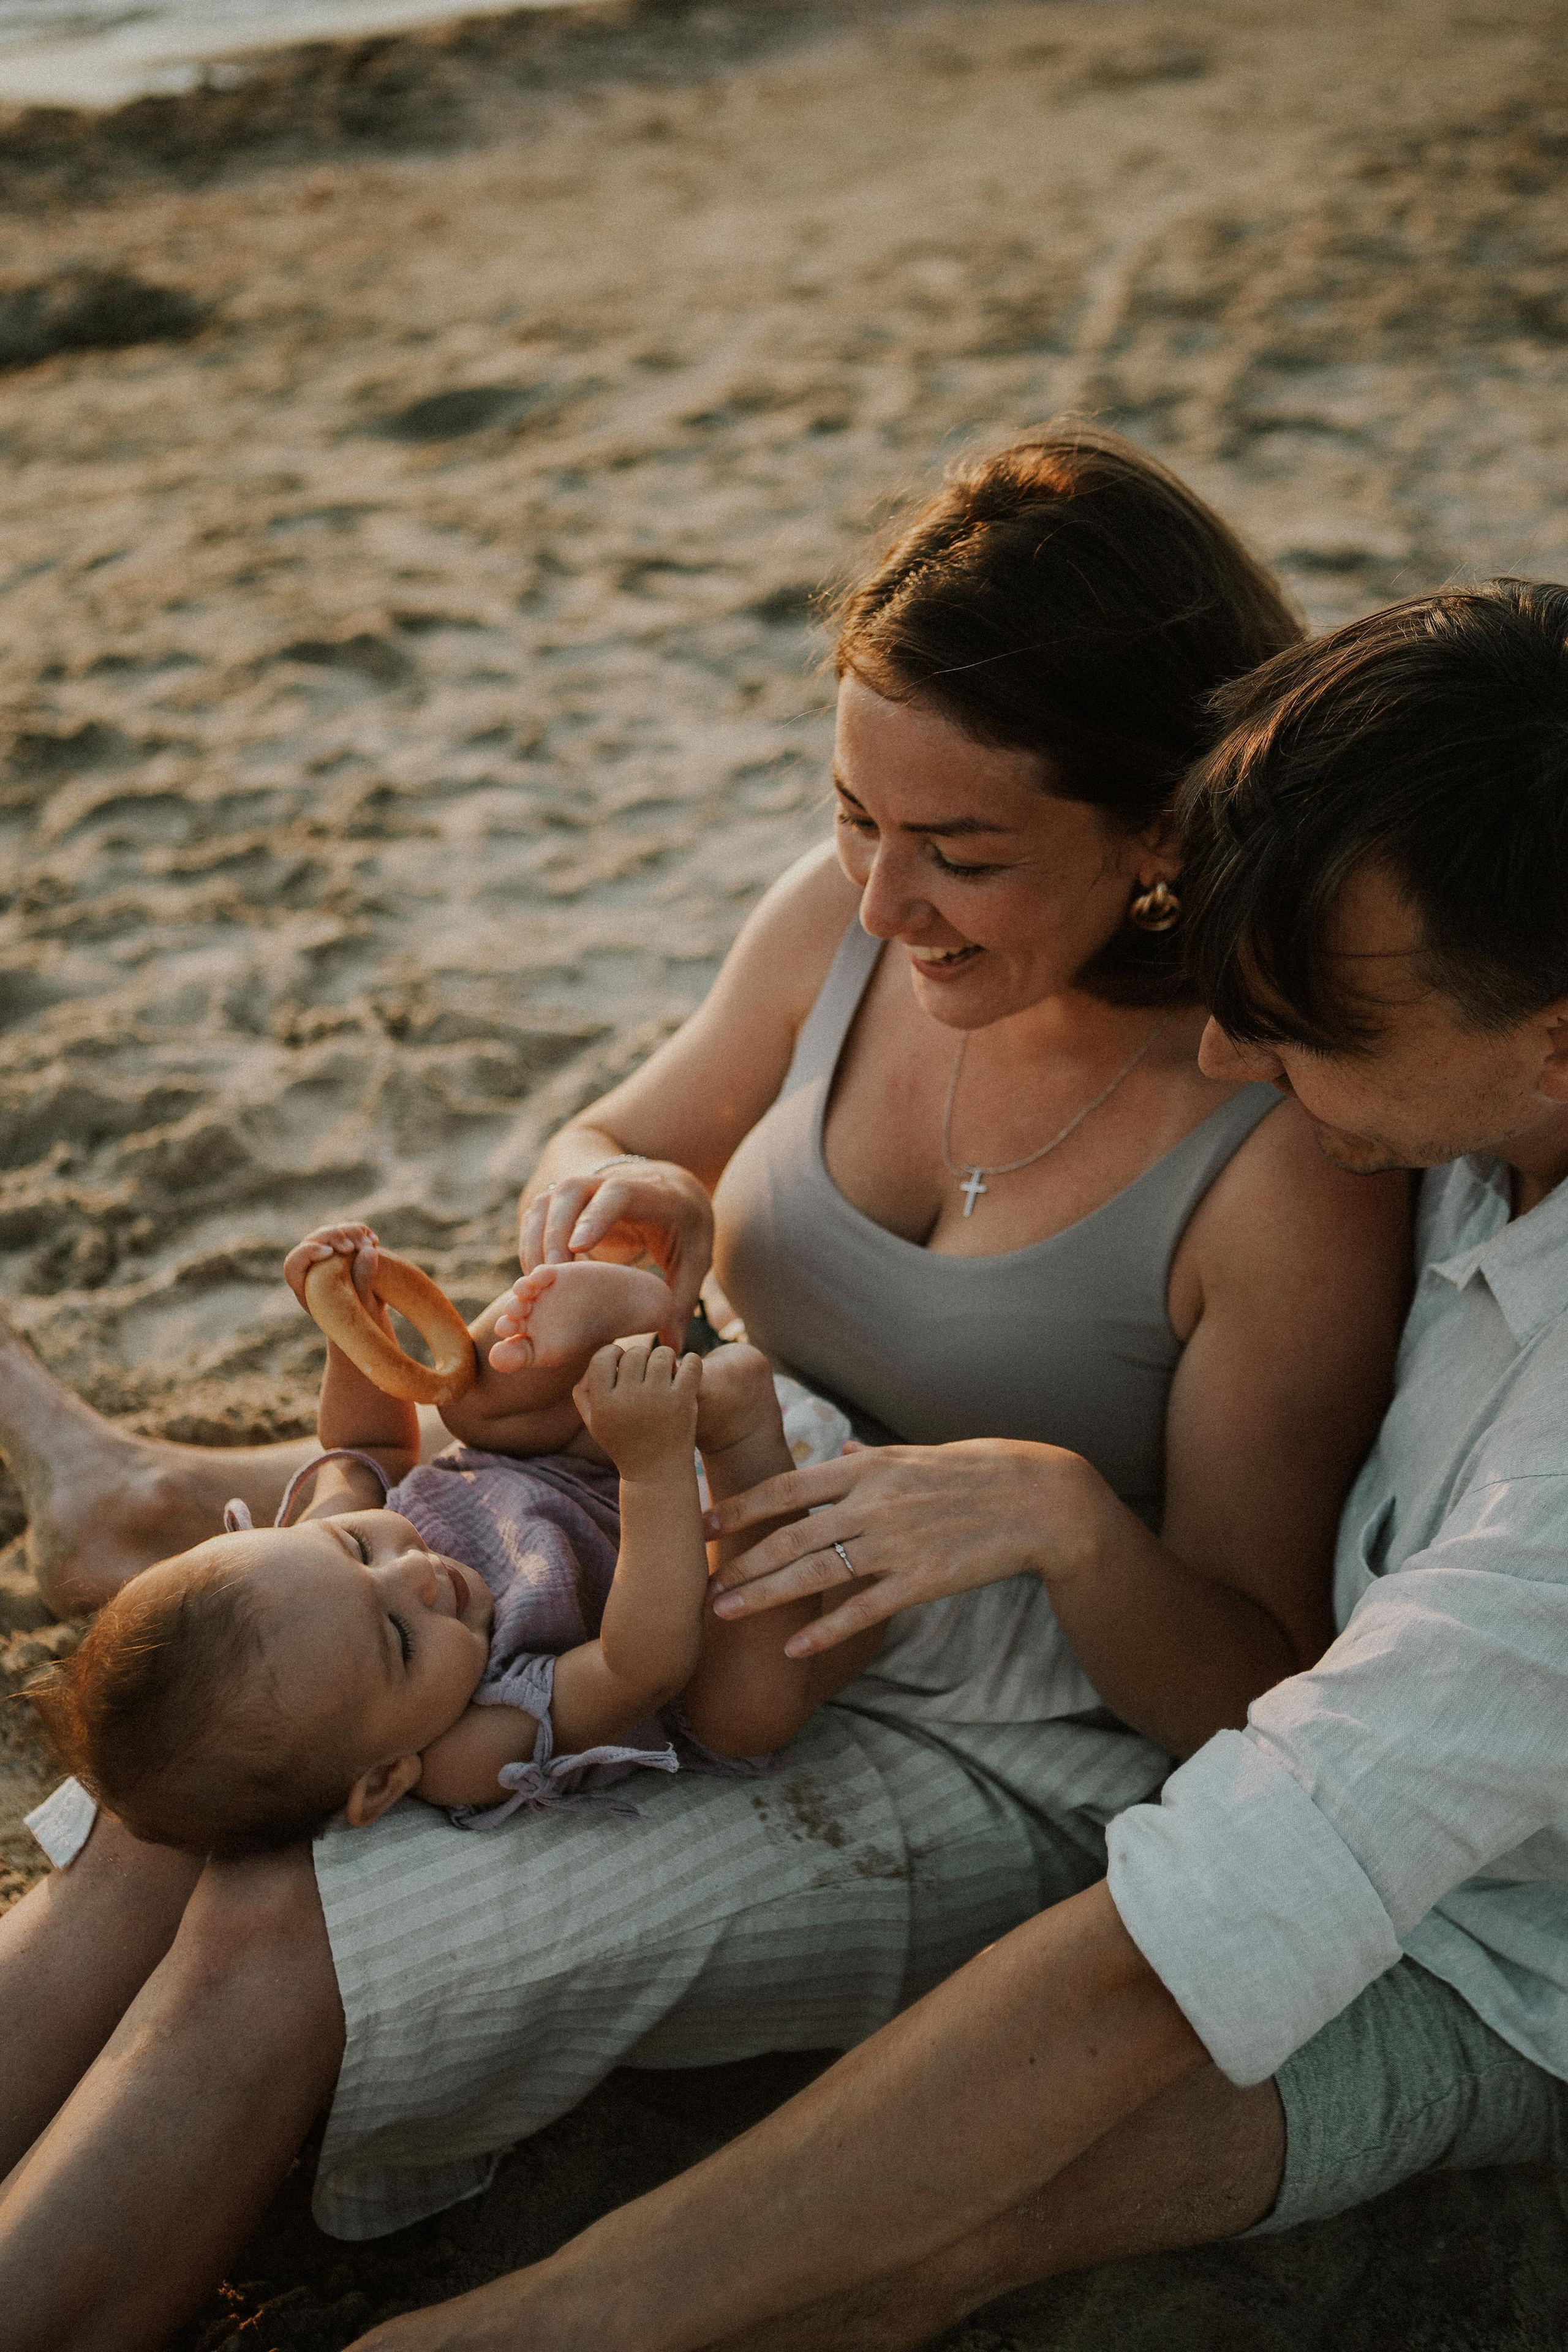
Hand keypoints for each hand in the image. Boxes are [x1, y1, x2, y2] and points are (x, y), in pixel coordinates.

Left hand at [284, 1223, 384, 1318]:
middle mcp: (312, 1267)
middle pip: (313, 1241)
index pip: (294, 1265)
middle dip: (333, 1238)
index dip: (306, 1253)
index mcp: (306, 1286)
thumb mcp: (362, 1305)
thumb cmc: (361, 1316)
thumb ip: (362, 1281)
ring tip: (370, 1245)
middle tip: (351, 1247)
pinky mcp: (343, 1248)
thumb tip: (369, 1251)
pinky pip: (348, 1230)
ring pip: (331, 1232)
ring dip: (351, 1233)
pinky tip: (375, 1241)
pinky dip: (361, 1232)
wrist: (369, 1314)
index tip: (329, 1252)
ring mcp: (327, 1254)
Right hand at [519, 1161, 712, 1344]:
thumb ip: (682, 1301)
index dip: (597, 1217)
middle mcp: (616, 1181)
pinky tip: (536, 1272)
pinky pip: (540, 1210)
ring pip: (550, 1198)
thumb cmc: (686, 1229)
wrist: (673, 1188)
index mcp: (656, 1196)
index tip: (578, 1248)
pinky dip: (532, 1238)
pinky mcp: (570, 1196)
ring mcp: (590, 1185)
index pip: (620, 1194)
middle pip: (575, 1190)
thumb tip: (674, 1349)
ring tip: (537, 1280)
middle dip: (556, 1230)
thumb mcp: (695, 1262)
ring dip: (537, 1236)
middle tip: (551, 1273)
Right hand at [573, 1338, 702, 1480]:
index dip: (613, 1354)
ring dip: (666, 1358)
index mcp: (603, 1404)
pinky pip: (691, 1363)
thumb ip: (584, 1391)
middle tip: (647, 1372)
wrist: (656, 1473)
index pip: (602, 1357)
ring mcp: (657, 1399)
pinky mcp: (683, 1401)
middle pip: (635, 1353)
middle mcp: (628, 1399)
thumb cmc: (623, 1443)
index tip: (623, 1364)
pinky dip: (691, 1361)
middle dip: (642, 1357)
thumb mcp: (595, 1423)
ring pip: (662, 1354)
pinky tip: (686, 1370)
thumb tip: (598, 1357)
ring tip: (666, 1371)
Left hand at [704, 1439, 1106, 1656]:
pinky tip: (792, 1648)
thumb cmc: (972, 1471)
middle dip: (740, 1562)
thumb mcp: (913, 1453)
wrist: (1033, 1499)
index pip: (786, 1486)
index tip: (705, 1522)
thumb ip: (869, 1456)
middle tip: (703, 1585)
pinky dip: (823, 1631)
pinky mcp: (919, 1581)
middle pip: (789, 1535)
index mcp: (865, 1468)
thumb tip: (840, 1444)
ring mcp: (894, 1544)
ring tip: (725, 1613)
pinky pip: (861, 1611)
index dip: (740, 1506)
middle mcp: (871, 1503)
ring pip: (814, 1573)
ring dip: (764, 1595)